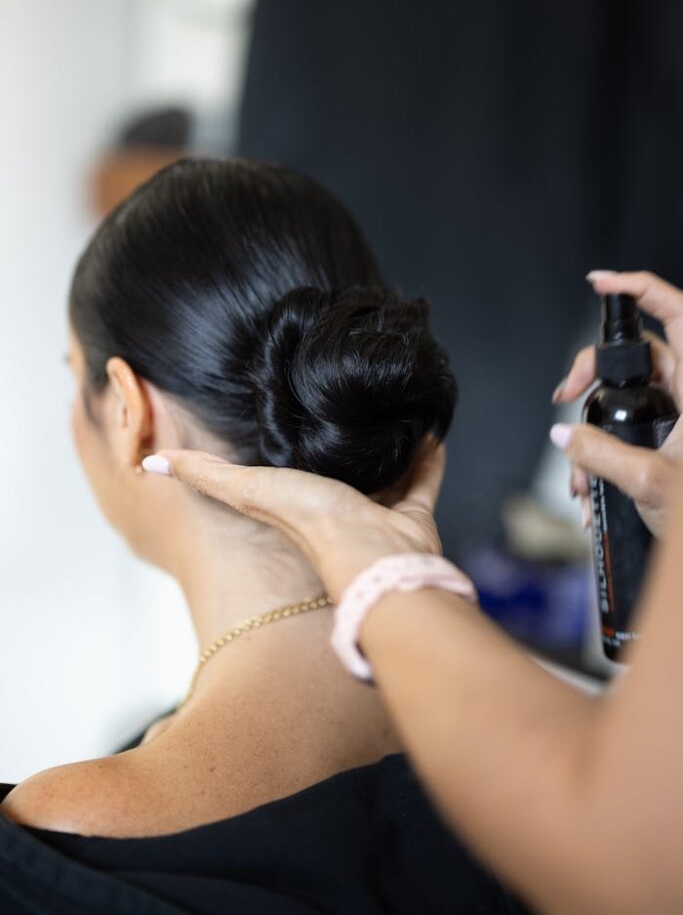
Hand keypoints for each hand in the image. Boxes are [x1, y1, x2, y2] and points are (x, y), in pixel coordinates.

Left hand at [142, 437, 446, 600]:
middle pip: (336, 474)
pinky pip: (424, 479)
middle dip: (339, 449)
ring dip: (385, 450)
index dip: (281, 455)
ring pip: (383, 475)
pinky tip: (430, 429)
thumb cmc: (312, 525)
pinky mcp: (414, 515)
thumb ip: (205, 474)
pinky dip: (429, 457)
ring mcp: (378, 514)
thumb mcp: (247, 488)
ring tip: (388, 414)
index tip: (283, 421)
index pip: (283, 478)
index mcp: (297, 505)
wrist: (374, 558)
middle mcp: (337, 511)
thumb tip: (150, 462)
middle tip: (345, 411)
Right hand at [552, 270, 682, 536]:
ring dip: (593, 432)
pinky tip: (589, 489)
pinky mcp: (669, 445)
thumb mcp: (650, 484)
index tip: (600, 282)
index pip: (677, 315)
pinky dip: (603, 455)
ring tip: (578, 474)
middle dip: (590, 376)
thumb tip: (565, 434)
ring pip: (627, 402)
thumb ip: (601, 455)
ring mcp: (679, 422)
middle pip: (635, 358)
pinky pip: (629, 433)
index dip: (640, 289)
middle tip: (564, 396)